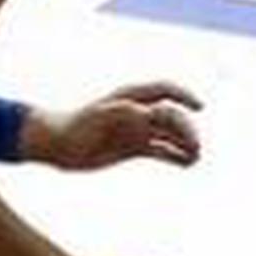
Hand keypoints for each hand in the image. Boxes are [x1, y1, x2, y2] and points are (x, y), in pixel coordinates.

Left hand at [31, 82, 202, 172]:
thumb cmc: (73, 127)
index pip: (165, 91)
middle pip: (171, 116)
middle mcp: (138, 112)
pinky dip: (174, 156)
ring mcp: (137, 130)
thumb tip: (148, 113)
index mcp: (131, 98)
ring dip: (184, 144)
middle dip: (186, 129)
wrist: (56, 145)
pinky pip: (160, 150)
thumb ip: (121, 112)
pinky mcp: (133, 148)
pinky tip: (187, 164)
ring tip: (196, 158)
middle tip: (196, 147)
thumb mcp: (96, 118)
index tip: (199, 108)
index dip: (184, 97)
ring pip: (169, 135)